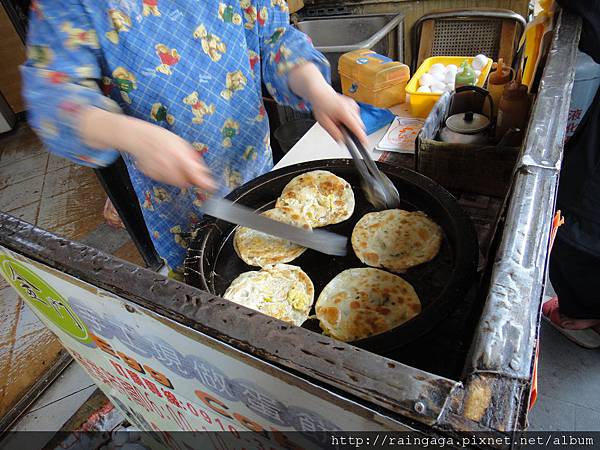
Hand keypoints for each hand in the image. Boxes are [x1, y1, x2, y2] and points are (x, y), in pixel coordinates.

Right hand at [80, 108, 214, 189]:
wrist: (137, 137)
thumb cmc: (161, 137)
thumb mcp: (182, 143)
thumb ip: (193, 159)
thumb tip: (204, 172)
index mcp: (179, 156)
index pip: (196, 175)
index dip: (205, 184)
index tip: (211, 188)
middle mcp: (169, 166)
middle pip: (186, 182)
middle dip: (189, 178)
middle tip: (187, 168)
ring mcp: (158, 172)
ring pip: (176, 183)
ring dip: (179, 177)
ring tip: (173, 163)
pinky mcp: (152, 175)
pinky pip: (165, 180)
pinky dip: (167, 175)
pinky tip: (163, 164)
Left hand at [310, 87, 365, 143]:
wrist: (320, 93)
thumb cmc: (321, 105)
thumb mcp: (324, 123)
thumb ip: (334, 133)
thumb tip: (342, 141)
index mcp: (344, 113)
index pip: (357, 128)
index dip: (362, 137)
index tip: (365, 143)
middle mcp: (351, 108)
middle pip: (360, 125)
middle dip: (354, 131)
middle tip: (343, 132)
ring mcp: (353, 105)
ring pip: (358, 121)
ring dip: (351, 124)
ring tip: (338, 121)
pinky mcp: (353, 104)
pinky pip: (356, 115)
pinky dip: (350, 119)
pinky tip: (341, 116)